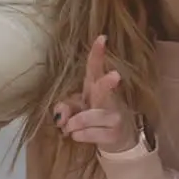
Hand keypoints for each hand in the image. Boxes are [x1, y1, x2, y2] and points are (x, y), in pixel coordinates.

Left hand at [55, 36, 136, 153]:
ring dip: (74, 124)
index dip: (97, 53)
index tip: (102, 38)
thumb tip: (60, 117)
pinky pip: (89, 134)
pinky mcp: (114, 133)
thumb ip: (65, 108)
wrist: (117, 140)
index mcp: (95, 87)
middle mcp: (107, 99)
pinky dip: (79, 136)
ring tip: (69, 129)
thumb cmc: (94, 120)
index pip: (95, 68)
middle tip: (116, 76)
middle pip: (104, 88)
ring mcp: (114, 116)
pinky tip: (78, 136)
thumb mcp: (77, 110)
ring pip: (89, 117)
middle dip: (107, 83)